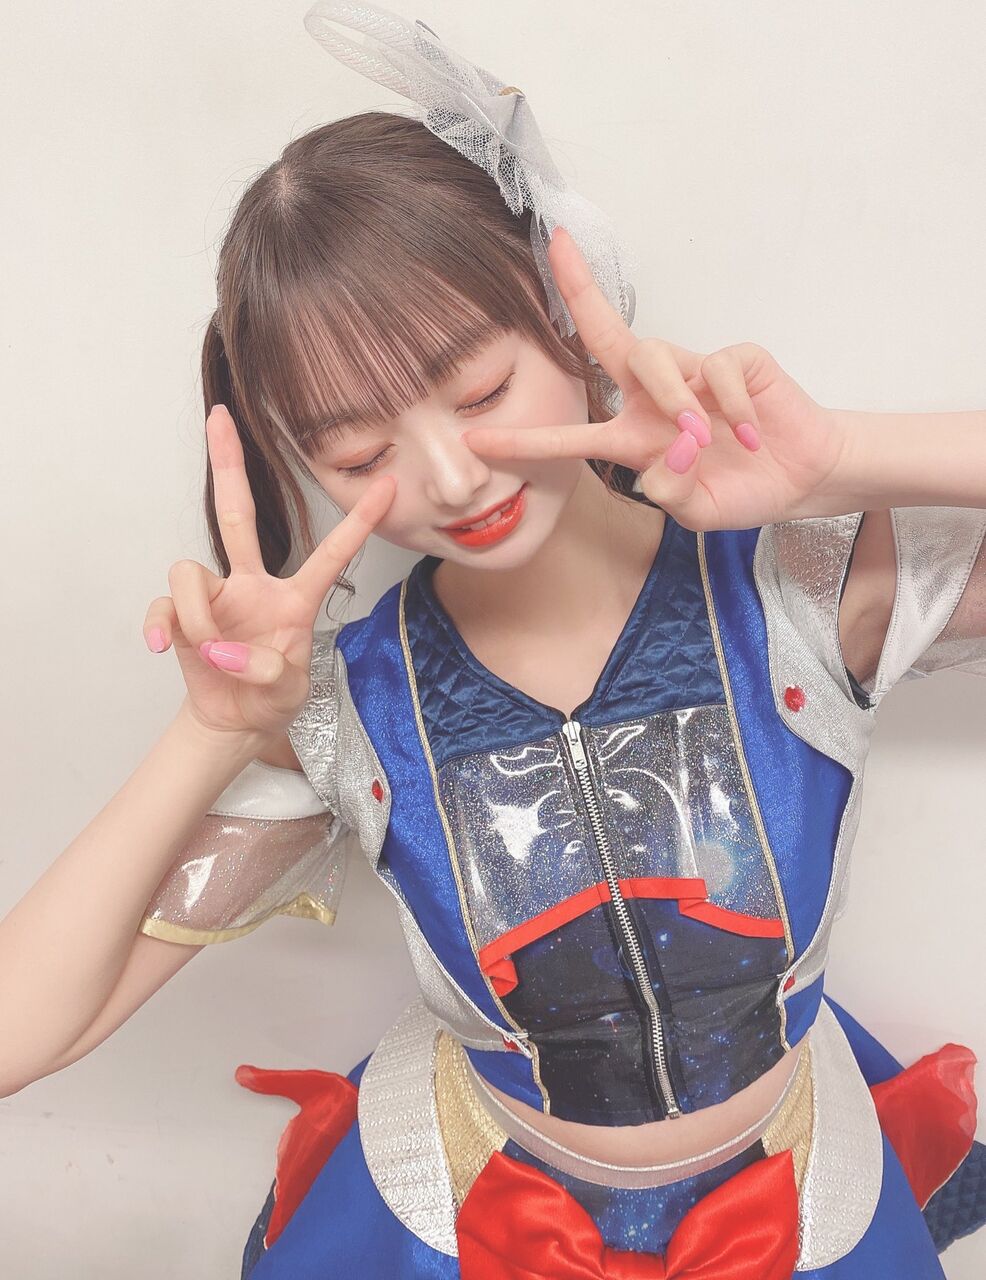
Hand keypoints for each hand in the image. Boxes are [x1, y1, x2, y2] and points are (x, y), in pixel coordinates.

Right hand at [142, 406, 395, 739]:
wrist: (233, 720)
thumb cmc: (270, 699)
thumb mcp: (287, 694)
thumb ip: (269, 672)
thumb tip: (227, 651)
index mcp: (293, 601)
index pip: (329, 555)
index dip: (358, 523)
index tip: (388, 487)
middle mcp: (252, 586)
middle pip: (235, 514)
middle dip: (228, 464)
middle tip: (219, 415)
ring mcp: (214, 597)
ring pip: (189, 572)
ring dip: (198, 618)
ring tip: (212, 657)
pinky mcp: (181, 615)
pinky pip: (162, 605)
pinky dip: (162, 626)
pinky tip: (164, 648)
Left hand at [463, 226, 849, 530]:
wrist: (802, 478)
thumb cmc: (742, 490)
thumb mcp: (699, 512)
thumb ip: (672, 495)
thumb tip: (659, 467)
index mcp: (635, 437)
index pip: (572, 434)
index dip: (526, 439)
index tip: (478, 439)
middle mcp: (656, 398)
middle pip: (607, 337)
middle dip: (580, 289)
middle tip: (555, 244)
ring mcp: (694, 375)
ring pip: (655, 356)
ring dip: (672, 398)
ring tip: (704, 440)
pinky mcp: (735, 362)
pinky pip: (717, 369)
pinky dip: (731, 408)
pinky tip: (749, 435)